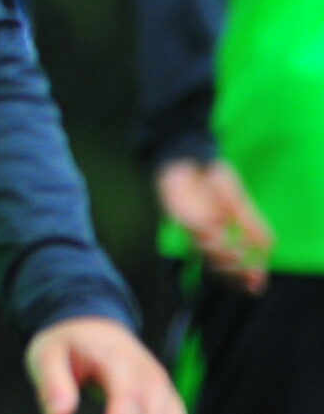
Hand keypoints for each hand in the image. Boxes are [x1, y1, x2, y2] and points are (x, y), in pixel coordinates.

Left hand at [25, 316, 180, 413]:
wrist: (94, 327)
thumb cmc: (69, 343)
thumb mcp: (47, 353)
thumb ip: (52, 382)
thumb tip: (59, 413)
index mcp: (120, 361)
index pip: (128, 397)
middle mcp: (150, 376)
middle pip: (155, 412)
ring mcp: (165, 389)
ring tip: (110, 413)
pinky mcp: (170, 401)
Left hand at [157, 158, 274, 291]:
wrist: (194, 159)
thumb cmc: (215, 184)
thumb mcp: (242, 208)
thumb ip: (255, 230)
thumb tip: (267, 255)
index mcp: (217, 239)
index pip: (229, 267)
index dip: (242, 279)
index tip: (257, 287)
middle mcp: (202, 237)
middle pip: (216, 266)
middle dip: (234, 275)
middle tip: (249, 279)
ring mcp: (189, 226)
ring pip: (205, 253)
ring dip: (223, 258)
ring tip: (238, 257)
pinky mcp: (177, 213)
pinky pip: (192, 229)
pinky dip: (208, 237)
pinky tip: (220, 236)